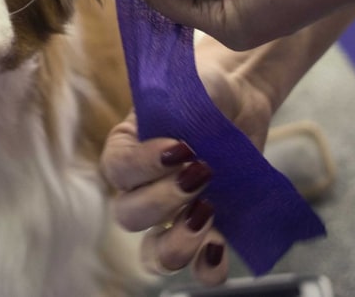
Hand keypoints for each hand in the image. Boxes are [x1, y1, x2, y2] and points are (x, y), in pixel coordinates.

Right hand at [100, 35, 273, 285]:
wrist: (238, 101)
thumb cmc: (205, 90)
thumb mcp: (187, 85)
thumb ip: (173, 96)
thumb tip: (169, 103)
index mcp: (126, 150)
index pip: (116, 168)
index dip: (143, 165)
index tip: (180, 147)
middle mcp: (142, 189)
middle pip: (128, 216)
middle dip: (163, 200)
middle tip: (202, 171)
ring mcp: (174, 217)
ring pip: (154, 255)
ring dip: (178, 242)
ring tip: (208, 211)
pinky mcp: (209, 231)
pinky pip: (200, 268)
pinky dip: (208, 267)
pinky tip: (220, 246)